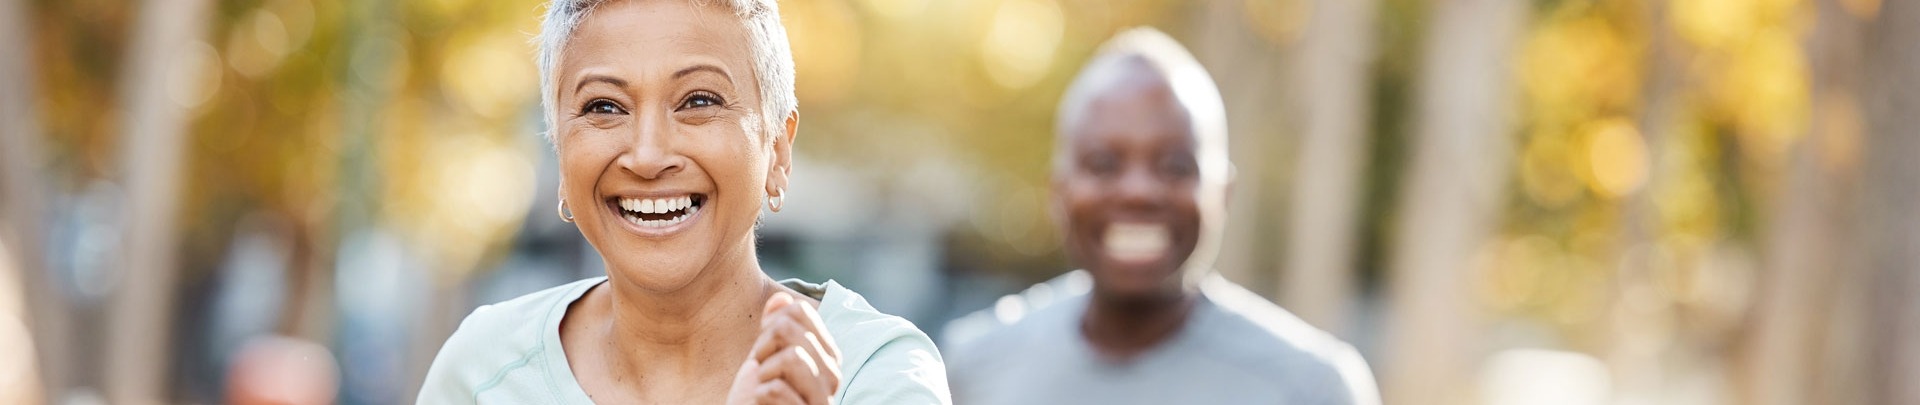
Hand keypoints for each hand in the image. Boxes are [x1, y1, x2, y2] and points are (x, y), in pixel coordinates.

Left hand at [727, 293, 842, 404]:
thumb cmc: (757, 400)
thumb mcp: (763, 359)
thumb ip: (774, 328)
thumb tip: (781, 297)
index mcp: (826, 355)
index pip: (800, 310)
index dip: (770, 325)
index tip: (766, 352)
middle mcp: (831, 375)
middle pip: (790, 328)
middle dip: (762, 347)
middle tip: (761, 371)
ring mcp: (821, 399)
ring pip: (791, 357)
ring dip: (763, 372)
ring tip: (764, 388)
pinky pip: (775, 389)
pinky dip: (759, 395)